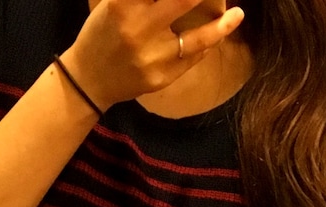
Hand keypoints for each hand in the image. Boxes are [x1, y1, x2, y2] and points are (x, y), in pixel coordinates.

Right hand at [63, 0, 244, 111]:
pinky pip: (192, 59)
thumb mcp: (114, 1)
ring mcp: (152, 58)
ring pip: (198, 38)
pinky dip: (207, 44)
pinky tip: (218, 34)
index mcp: (123, 5)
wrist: (88, 80)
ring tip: (237, 15)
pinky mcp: (161, 78)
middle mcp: (139, 30)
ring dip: (222, 25)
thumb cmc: (102, 31)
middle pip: (185, 0)